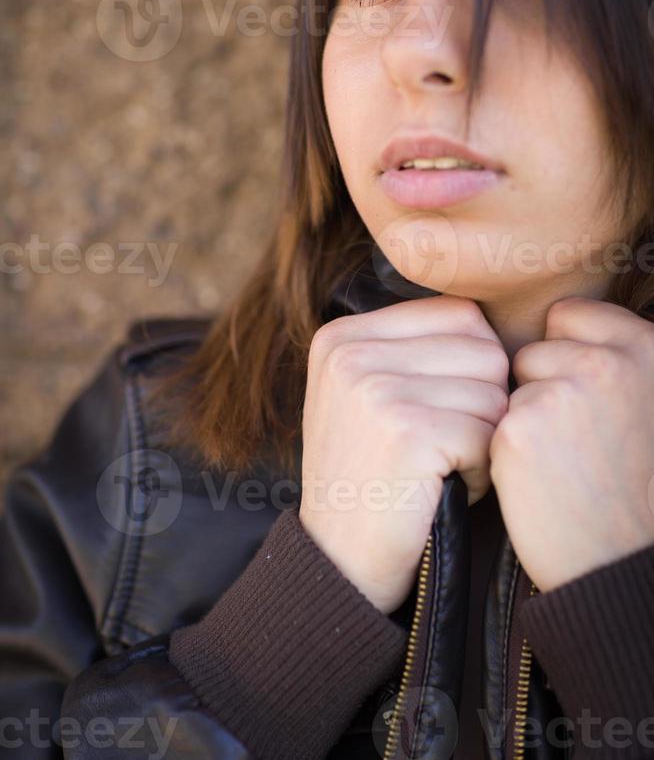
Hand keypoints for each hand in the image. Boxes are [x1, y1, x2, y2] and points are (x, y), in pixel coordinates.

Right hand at [299, 294, 508, 614]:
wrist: (338, 563)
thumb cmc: (369, 477)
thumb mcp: (365, 396)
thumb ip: (412, 349)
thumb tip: (491, 322)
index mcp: (343, 334)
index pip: (462, 315)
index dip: (475, 367)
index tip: (441, 409)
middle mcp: (352, 352)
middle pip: (484, 351)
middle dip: (484, 405)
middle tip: (444, 446)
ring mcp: (375, 389)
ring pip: (494, 393)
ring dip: (484, 440)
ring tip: (439, 468)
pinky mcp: (407, 431)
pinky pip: (490, 434)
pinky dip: (480, 471)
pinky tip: (442, 488)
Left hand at [489, 296, 653, 592]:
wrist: (621, 563)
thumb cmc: (636, 485)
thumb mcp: (648, 403)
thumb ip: (615, 359)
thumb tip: (560, 330)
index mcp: (644, 348)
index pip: (569, 315)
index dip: (564, 353)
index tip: (580, 392)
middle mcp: (605, 362)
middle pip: (532, 349)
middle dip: (540, 385)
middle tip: (575, 439)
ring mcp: (561, 392)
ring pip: (507, 385)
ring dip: (521, 415)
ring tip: (560, 460)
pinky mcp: (519, 428)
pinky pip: (491, 419)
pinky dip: (504, 447)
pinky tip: (538, 477)